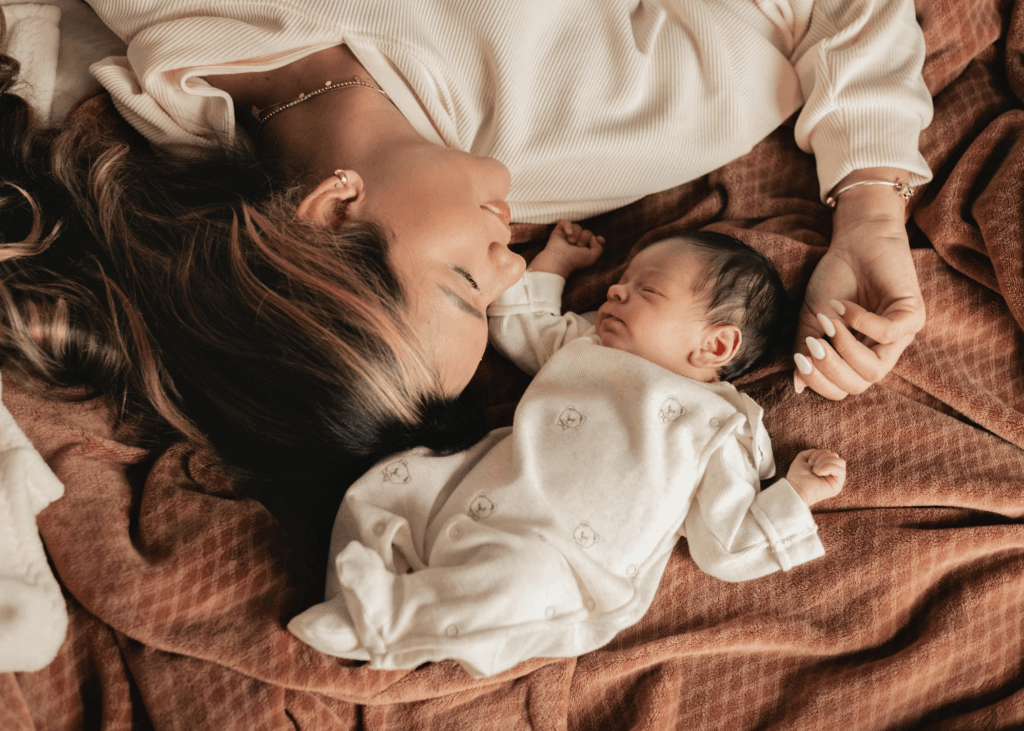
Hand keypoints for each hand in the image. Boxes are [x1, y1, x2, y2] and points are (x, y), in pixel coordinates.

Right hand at [528, 220, 603, 278]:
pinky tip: (568, 233)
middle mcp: (576, 242)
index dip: (598, 239)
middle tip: (578, 246)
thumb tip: (594, 237)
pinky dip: (568, 226)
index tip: (599, 239)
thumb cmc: (575, 260)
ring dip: (576, 234)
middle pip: (587, 232)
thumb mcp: (592, 257)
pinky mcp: (558, 231)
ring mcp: (567, 236)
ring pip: (578, 227)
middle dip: (585, 238)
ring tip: (571, 242)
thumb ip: (599, 247)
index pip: (593, 240)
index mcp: (584, 249)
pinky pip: (565, 222)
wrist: (560, 259)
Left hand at [786, 449, 845, 506]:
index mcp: (825, 466)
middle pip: (835, 456)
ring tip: (816, 470)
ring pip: (840, 462)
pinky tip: (819, 473)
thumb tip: (825, 452)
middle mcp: (831, 472)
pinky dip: (828, 467)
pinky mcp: (837, 485)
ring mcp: (835, 479)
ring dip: (825, 462)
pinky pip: (841, 470)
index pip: (829, 453)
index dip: (818, 453)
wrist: (795, 489)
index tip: (809, 463)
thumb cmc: (797, 476)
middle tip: (812, 467)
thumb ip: (812, 452)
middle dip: (822, 457)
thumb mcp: (802, 459)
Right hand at [794, 180, 924, 399]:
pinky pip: (887, 334)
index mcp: (859, 356)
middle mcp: (882, 351)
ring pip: (875, 369)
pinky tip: (845, 306)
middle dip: (830, 370)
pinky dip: (861, 322)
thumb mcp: (812, 319)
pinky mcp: (912, 315)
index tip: (800, 358)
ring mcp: (900, 336)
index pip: (843, 389)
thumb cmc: (836, 279)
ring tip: (829, 324)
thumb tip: (797, 384)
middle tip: (812, 345)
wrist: (855, 241)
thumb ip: (806, 349)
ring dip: (845, 349)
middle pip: (859, 385)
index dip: (820, 381)